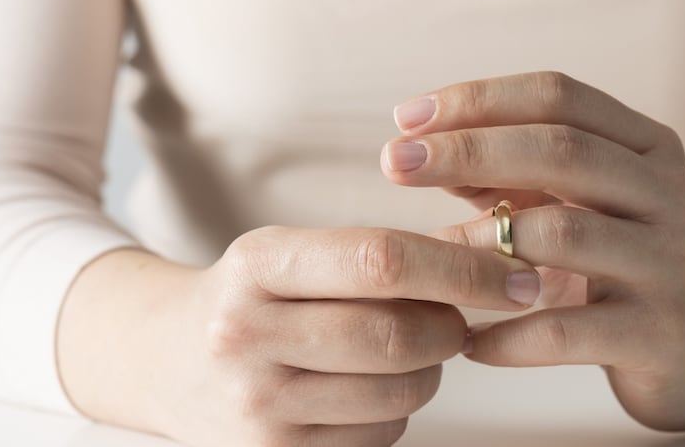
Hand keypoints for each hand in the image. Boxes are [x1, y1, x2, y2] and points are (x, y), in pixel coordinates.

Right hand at [58, 227, 541, 446]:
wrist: (165, 359)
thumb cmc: (258, 297)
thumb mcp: (299, 256)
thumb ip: (386, 256)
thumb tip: (504, 262)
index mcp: (259, 262)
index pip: (383, 260)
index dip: (465, 269)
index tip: (520, 279)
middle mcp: (245, 333)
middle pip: (401, 335)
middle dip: (454, 328)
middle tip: (460, 319)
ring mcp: (254, 406)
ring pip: (401, 394)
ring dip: (428, 372)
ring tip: (402, 351)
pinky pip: (380, 438)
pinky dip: (395, 413)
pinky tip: (362, 390)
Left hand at [381, 71, 684, 428]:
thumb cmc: (623, 263)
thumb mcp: (578, 204)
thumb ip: (512, 175)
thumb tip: (422, 149)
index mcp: (648, 145)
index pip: (559, 96)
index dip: (479, 99)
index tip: (406, 119)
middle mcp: (670, 192)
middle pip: (562, 149)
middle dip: (468, 150)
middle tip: (393, 163)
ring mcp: (673, 262)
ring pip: (566, 233)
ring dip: (481, 241)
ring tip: (427, 255)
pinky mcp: (662, 333)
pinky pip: (568, 328)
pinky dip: (507, 334)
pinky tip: (467, 342)